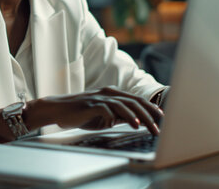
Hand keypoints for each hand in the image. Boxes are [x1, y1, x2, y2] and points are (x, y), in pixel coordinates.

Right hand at [25, 86, 162, 135]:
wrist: (58, 109)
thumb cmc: (80, 112)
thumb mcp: (102, 114)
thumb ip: (117, 114)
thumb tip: (134, 120)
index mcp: (112, 92)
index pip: (136, 99)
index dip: (150, 108)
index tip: (161, 117)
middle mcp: (108, 92)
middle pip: (134, 102)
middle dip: (149, 115)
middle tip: (158, 127)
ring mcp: (100, 97)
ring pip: (125, 105)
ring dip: (137, 117)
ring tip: (147, 127)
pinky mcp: (92, 104)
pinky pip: (109, 110)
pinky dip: (119, 117)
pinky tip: (127, 123)